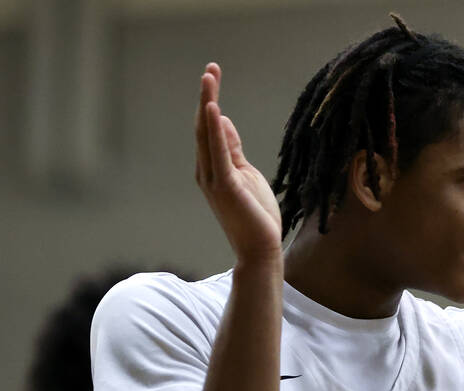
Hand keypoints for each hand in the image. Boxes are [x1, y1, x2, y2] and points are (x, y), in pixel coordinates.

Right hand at [194, 63, 282, 263]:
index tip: (213, 76)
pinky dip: (214, 130)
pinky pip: (218, 153)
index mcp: (212, 169)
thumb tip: (225, 122)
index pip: (209, 129)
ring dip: (208, 105)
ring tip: (208, 78)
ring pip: (207, 136)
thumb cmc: (255, 215)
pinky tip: (214, 109)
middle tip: (210, 69)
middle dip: (207, 96)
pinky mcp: (226, 186)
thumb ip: (233, 149)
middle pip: (204, 127)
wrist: (260, 249)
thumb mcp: (245, 174)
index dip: (210, 101)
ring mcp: (214, 179)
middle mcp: (207, 171)